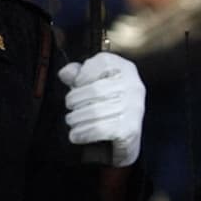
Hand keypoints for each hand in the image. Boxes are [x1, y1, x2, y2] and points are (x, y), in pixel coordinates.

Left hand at [59, 51, 145, 166]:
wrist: (127, 137)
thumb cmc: (108, 105)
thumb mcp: (94, 83)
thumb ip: (78, 75)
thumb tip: (66, 74)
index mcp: (126, 69)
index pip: (103, 62)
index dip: (83, 75)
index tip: (78, 86)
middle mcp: (133, 86)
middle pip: (95, 89)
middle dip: (74, 101)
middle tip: (72, 108)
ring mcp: (133, 108)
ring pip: (93, 112)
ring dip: (75, 119)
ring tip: (73, 121)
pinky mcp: (129, 130)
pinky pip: (97, 130)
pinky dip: (82, 134)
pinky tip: (77, 135)